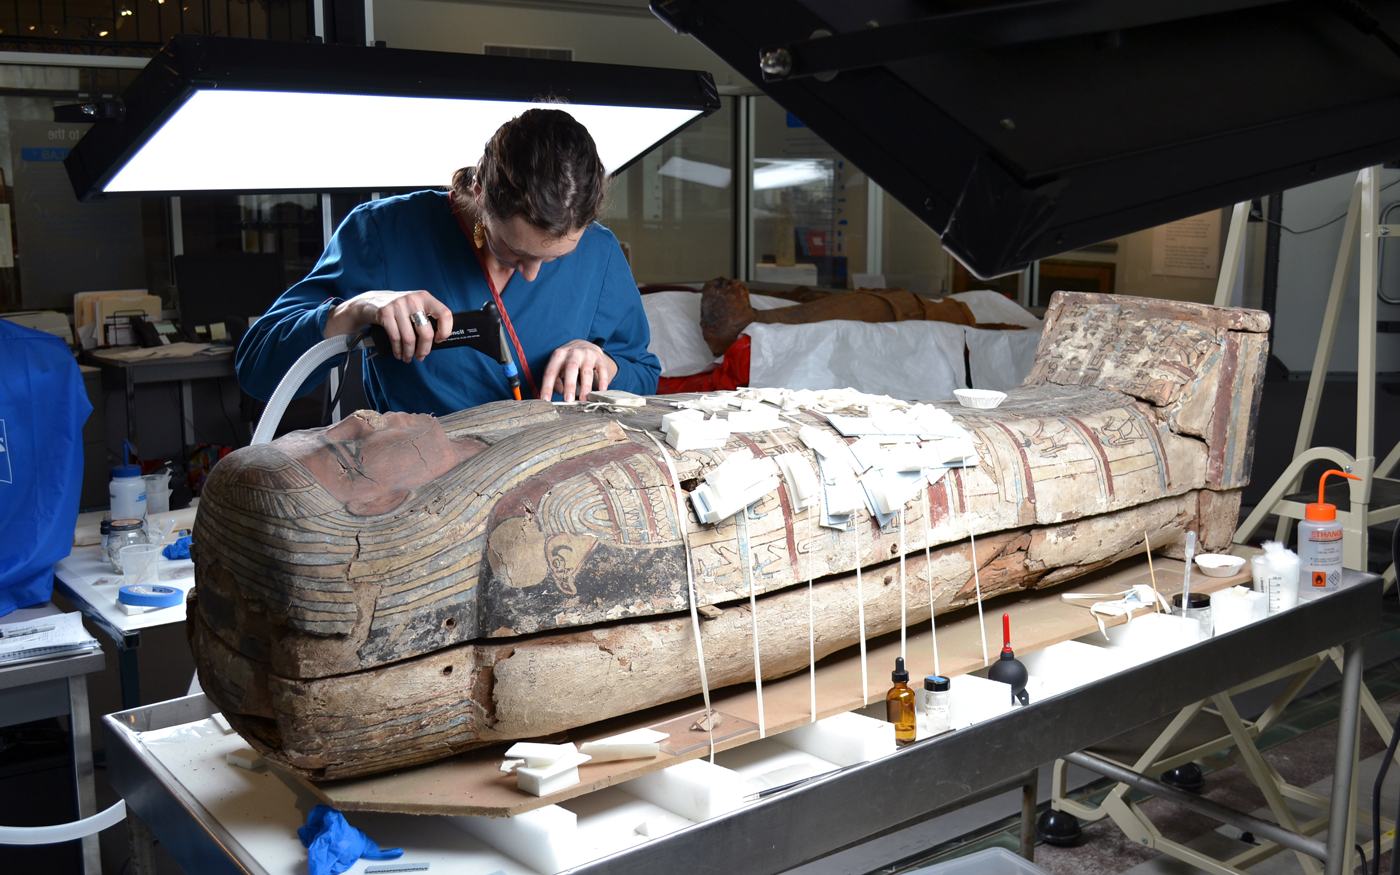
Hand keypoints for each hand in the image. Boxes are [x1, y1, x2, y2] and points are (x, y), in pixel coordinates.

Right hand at [324, 290, 452, 362]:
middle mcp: (413, 300)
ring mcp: (398, 306)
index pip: (445, 314)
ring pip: (409, 338)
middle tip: (422, 355)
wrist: (370, 302)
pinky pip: (395, 338)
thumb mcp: (414, 306)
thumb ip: (426, 317)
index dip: (445, 330)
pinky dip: (398, 350)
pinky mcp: (384, 313)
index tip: (440, 339)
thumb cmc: (397, 308)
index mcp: (425, 297)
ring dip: (410, 352)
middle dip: (424, 349)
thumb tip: (437, 340)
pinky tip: (399, 353)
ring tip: (409, 357)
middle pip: (426, 332)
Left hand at [540, 340, 616, 402]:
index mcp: (559, 355)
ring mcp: (587, 355)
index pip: (551, 371)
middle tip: (568, 400)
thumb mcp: (558, 366)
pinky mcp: (599, 358)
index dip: (547, 386)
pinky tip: (601, 391)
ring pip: (586, 371)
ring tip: (584, 399)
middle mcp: (573, 353)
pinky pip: (602, 370)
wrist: (585, 345)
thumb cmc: (568, 359)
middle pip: (570, 368)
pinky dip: (603, 381)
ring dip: (585, 386)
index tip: (545, 399)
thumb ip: (555, 379)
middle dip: (569, 385)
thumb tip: (559, 391)